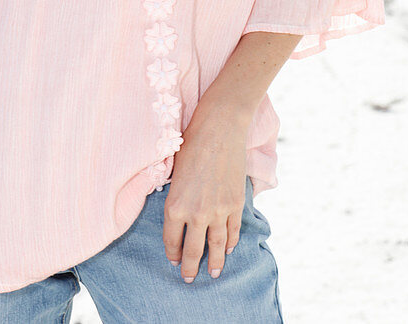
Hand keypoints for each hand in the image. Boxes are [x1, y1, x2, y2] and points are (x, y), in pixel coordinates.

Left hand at [162, 110, 247, 282]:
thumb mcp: (174, 172)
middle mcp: (196, 214)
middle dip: (191, 268)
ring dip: (215, 262)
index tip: (174, 261)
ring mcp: (218, 211)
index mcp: (175, 206)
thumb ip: (175, 196)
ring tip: (214, 273)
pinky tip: (229, 248)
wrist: (220, 128)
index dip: (173, 254)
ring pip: (216, 246)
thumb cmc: (191, 143)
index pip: (171, 241)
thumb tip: (177, 211)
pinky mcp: (236, 204)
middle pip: (193, 251)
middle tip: (189, 279)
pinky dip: (231, 242)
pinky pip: (233, 230)